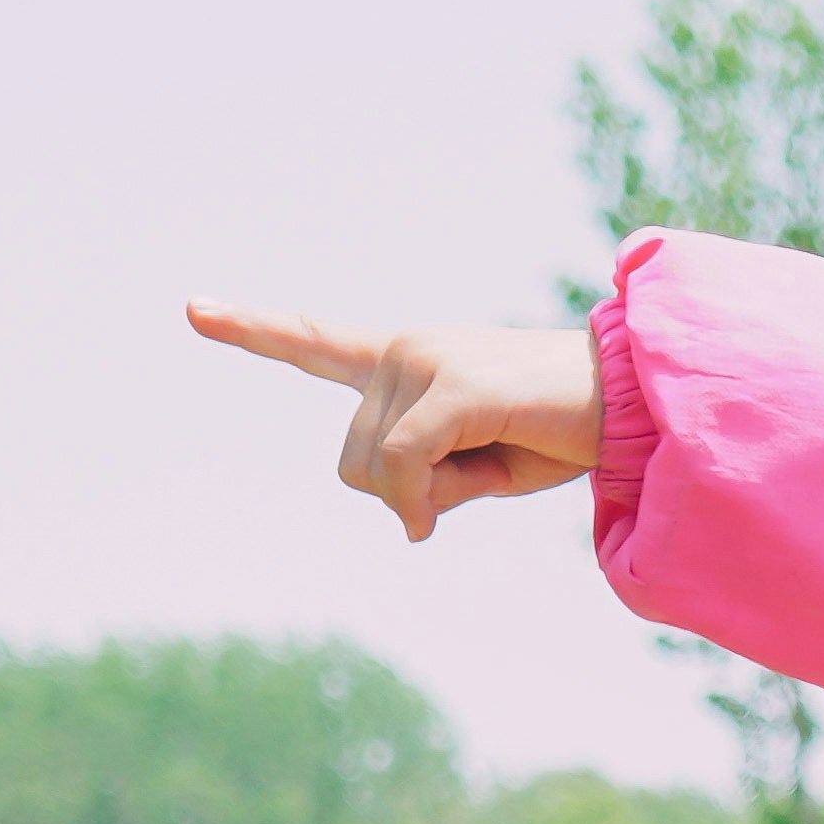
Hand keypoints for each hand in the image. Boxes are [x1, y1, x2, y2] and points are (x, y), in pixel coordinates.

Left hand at [187, 298, 608, 541]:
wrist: (628, 403)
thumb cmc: (558, 434)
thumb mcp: (477, 470)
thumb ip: (422, 484)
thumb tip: (406, 515)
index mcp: (408, 363)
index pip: (319, 344)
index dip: (256, 330)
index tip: (195, 308)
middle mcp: (405, 350)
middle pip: (354, 464)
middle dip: (413, 491)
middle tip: (488, 462)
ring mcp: (424, 360)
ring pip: (377, 471)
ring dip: (438, 492)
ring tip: (503, 450)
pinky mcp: (453, 386)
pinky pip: (404, 468)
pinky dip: (431, 497)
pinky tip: (478, 484)